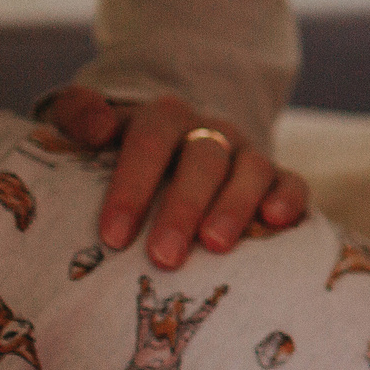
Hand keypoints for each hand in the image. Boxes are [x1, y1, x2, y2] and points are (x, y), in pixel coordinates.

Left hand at [42, 88, 307, 269]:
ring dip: (235, 206)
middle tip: (164, 257)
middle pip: (202, 159)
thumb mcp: (83, 123)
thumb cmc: (117, 153)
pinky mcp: (276, 177)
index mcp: (162, 117)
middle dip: (184, 208)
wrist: (172, 148)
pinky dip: (288, 198)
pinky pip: (292, 181)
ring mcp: (245, 153)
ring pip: (252, 169)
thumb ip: (77, 112)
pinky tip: (276, 221)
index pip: (150, 141)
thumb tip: (96, 127)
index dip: (133, 187)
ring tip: (215, 246)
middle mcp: (209, 131)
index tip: (113, 237)